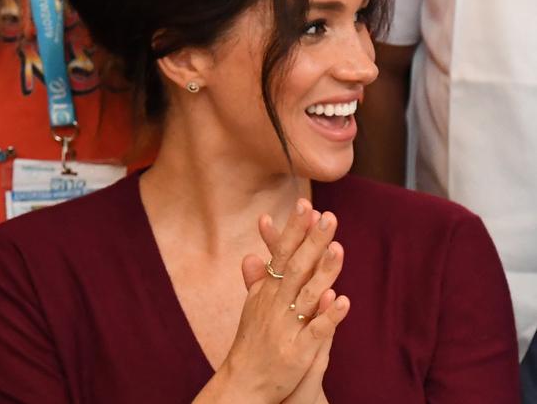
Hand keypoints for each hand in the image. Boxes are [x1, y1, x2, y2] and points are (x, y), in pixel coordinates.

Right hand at [206, 200, 348, 403]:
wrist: (243, 383)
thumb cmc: (252, 343)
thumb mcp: (252, 308)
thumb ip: (257, 281)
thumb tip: (251, 255)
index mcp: (268, 292)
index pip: (282, 253)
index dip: (294, 229)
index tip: (306, 204)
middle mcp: (276, 305)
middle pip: (296, 267)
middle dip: (312, 240)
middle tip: (329, 216)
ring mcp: (287, 327)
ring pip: (308, 295)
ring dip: (324, 271)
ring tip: (339, 248)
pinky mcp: (298, 352)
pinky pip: (316, 331)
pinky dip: (329, 316)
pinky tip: (343, 300)